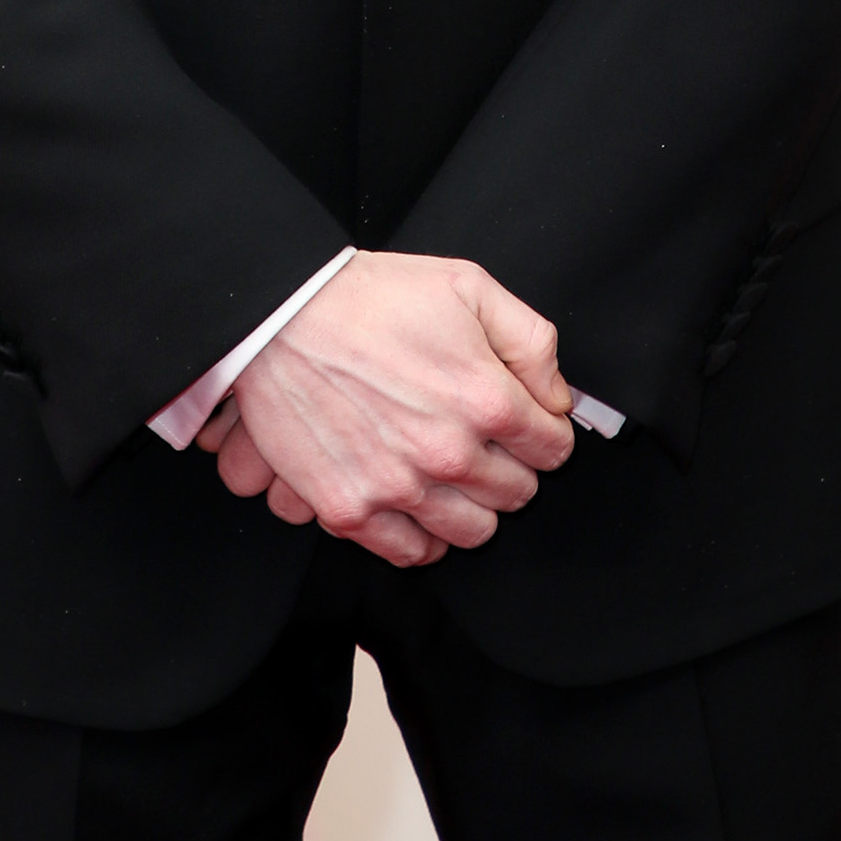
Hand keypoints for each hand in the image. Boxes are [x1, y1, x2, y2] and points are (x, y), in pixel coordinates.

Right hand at [204, 250, 575, 569]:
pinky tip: (418, 504)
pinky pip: (412, 554)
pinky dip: (423, 536)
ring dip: (471, 505)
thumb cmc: (372, 296)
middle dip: (510, 466)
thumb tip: (557, 397)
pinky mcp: (351, 510)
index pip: (553, 449)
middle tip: (484, 441)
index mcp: (484, 397)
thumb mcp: (468, 286)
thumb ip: (530, 341)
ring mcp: (398, 488)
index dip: (544, 431)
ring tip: (452, 474)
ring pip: (473, 532)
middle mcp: (448, 452)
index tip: (528, 423)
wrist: (282, 314)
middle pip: (517, 494)